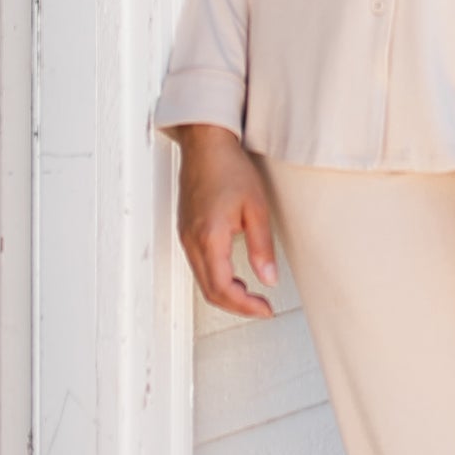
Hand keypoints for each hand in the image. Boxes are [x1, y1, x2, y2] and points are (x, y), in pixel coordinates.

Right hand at [172, 125, 277, 318]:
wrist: (206, 145)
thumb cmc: (230, 169)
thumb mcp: (256, 209)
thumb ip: (261, 248)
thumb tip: (268, 279)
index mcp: (209, 238)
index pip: (223, 288)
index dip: (245, 306)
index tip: (265, 309)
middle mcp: (192, 241)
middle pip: (210, 290)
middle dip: (236, 305)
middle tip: (261, 307)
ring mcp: (185, 237)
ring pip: (203, 280)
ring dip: (226, 293)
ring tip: (252, 293)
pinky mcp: (186, 231)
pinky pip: (198, 266)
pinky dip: (216, 278)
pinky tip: (235, 275)